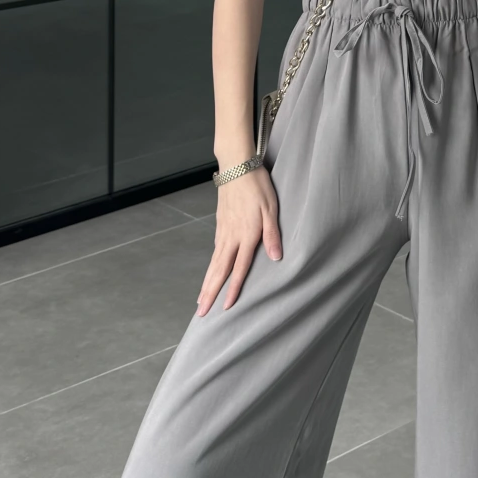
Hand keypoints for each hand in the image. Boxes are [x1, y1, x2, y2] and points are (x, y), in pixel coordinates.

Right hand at [196, 166, 282, 315]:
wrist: (236, 165)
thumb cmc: (258, 185)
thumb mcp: (271, 208)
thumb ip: (272, 233)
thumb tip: (276, 257)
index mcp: (246, 234)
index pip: (239, 267)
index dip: (233, 288)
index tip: (226, 307)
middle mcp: (231, 236)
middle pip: (219, 270)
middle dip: (210, 293)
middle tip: (201, 312)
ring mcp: (223, 230)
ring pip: (213, 262)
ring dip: (207, 282)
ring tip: (201, 299)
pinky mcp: (220, 223)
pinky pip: (214, 250)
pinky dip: (210, 265)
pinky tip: (211, 271)